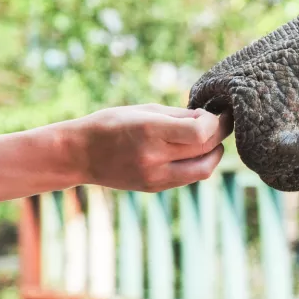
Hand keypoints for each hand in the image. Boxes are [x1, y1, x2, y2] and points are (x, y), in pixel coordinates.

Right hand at [68, 103, 232, 191]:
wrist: (78, 154)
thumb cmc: (111, 124)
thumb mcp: (144, 110)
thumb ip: (180, 115)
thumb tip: (210, 119)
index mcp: (149, 131)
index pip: (200, 132)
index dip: (216, 122)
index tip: (215, 113)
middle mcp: (154, 157)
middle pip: (206, 149)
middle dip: (219, 134)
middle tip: (219, 122)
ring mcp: (155, 177)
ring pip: (204, 170)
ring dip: (214, 153)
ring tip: (208, 139)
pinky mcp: (155, 188)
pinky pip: (189, 178)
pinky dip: (199, 164)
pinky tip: (192, 152)